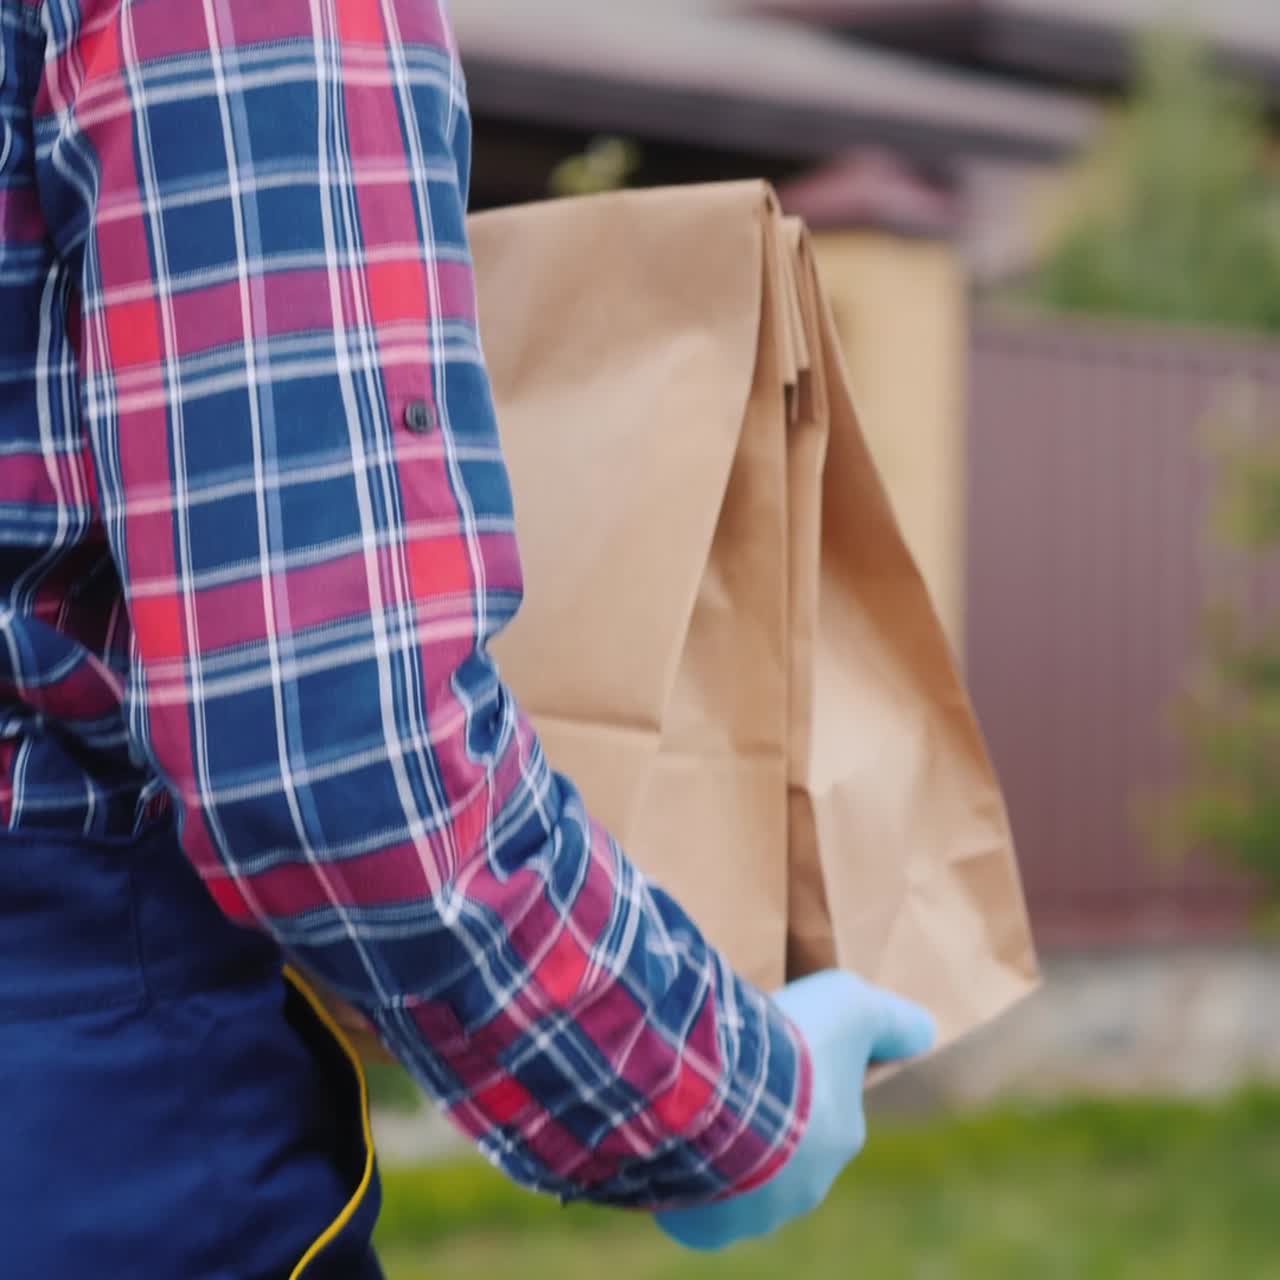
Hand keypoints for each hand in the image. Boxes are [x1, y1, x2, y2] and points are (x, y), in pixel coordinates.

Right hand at [655, 970, 935, 1251]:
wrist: (717, 1093)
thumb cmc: (787, 1048)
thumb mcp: (850, 1004)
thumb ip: (891, 1019)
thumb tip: (926, 1031)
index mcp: (839, 1138)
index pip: (824, 1110)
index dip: (795, 1078)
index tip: (767, 1051)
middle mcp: (806, 1187)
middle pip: (783, 1152)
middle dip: (762, 1121)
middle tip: (727, 1077)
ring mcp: (755, 1215)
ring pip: (739, 1182)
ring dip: (721, 1153)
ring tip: (692, 1106)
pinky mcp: (706, 1229)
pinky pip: (696, 1210)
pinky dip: (685, 1183)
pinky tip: (673, 1144)